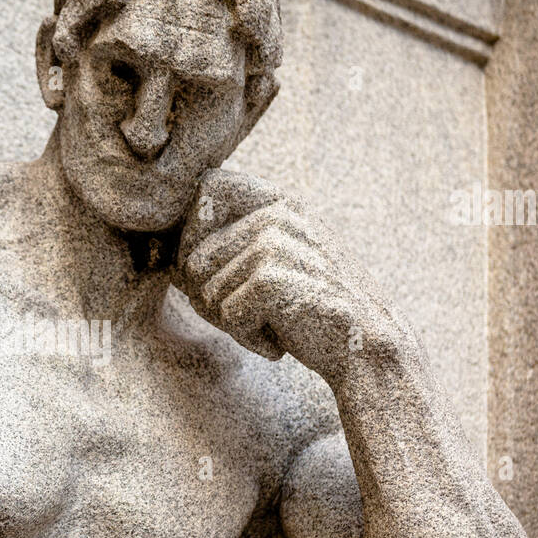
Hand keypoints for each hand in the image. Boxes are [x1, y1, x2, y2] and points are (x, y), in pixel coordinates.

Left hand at [178, 169, 408, 386]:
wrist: (367, 350)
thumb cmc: (310, 311)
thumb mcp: (274, 262)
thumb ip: (234, 244)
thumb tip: (171, 258)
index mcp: (279, 201)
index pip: (208, 187)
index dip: (194, 234)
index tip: (218, 269)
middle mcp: (279, 213)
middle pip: (193, 257)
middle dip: (211, 297)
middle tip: (257, 310)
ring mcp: (276, 242)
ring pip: (205, 291)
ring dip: (233, 321)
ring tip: (278, 320)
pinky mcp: (272, 277)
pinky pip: (226, 314)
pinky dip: (248, 337)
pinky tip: (282, 337)